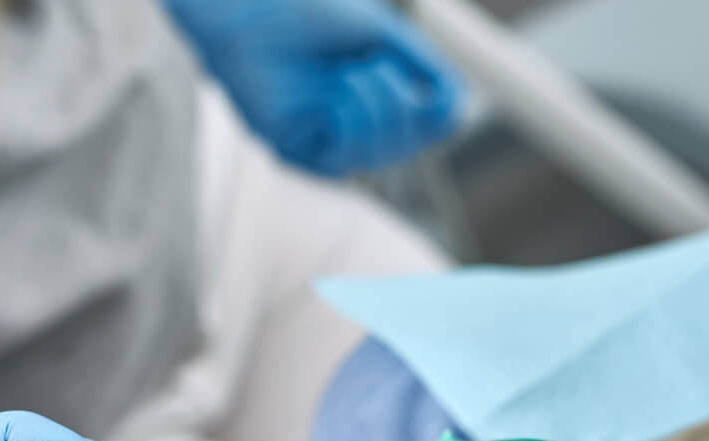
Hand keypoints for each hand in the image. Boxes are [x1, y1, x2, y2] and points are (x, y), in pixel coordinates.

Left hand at [162, 0, 463, 176]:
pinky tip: (336, 93)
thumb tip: (456, 99)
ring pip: (377, 156)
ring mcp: (324, 139)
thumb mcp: (382, 33)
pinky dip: (349, 122)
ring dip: (376, 110)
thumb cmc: (309, 13)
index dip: (443, 117)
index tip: (442, 92)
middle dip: (404, 107)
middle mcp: (354, 122)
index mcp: (377, 93)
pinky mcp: (296, 149)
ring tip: (352, 73)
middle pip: (407, 146)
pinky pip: (342, 158)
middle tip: (378, 66)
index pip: (427, 127)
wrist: (252, 11)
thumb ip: (421, 64)